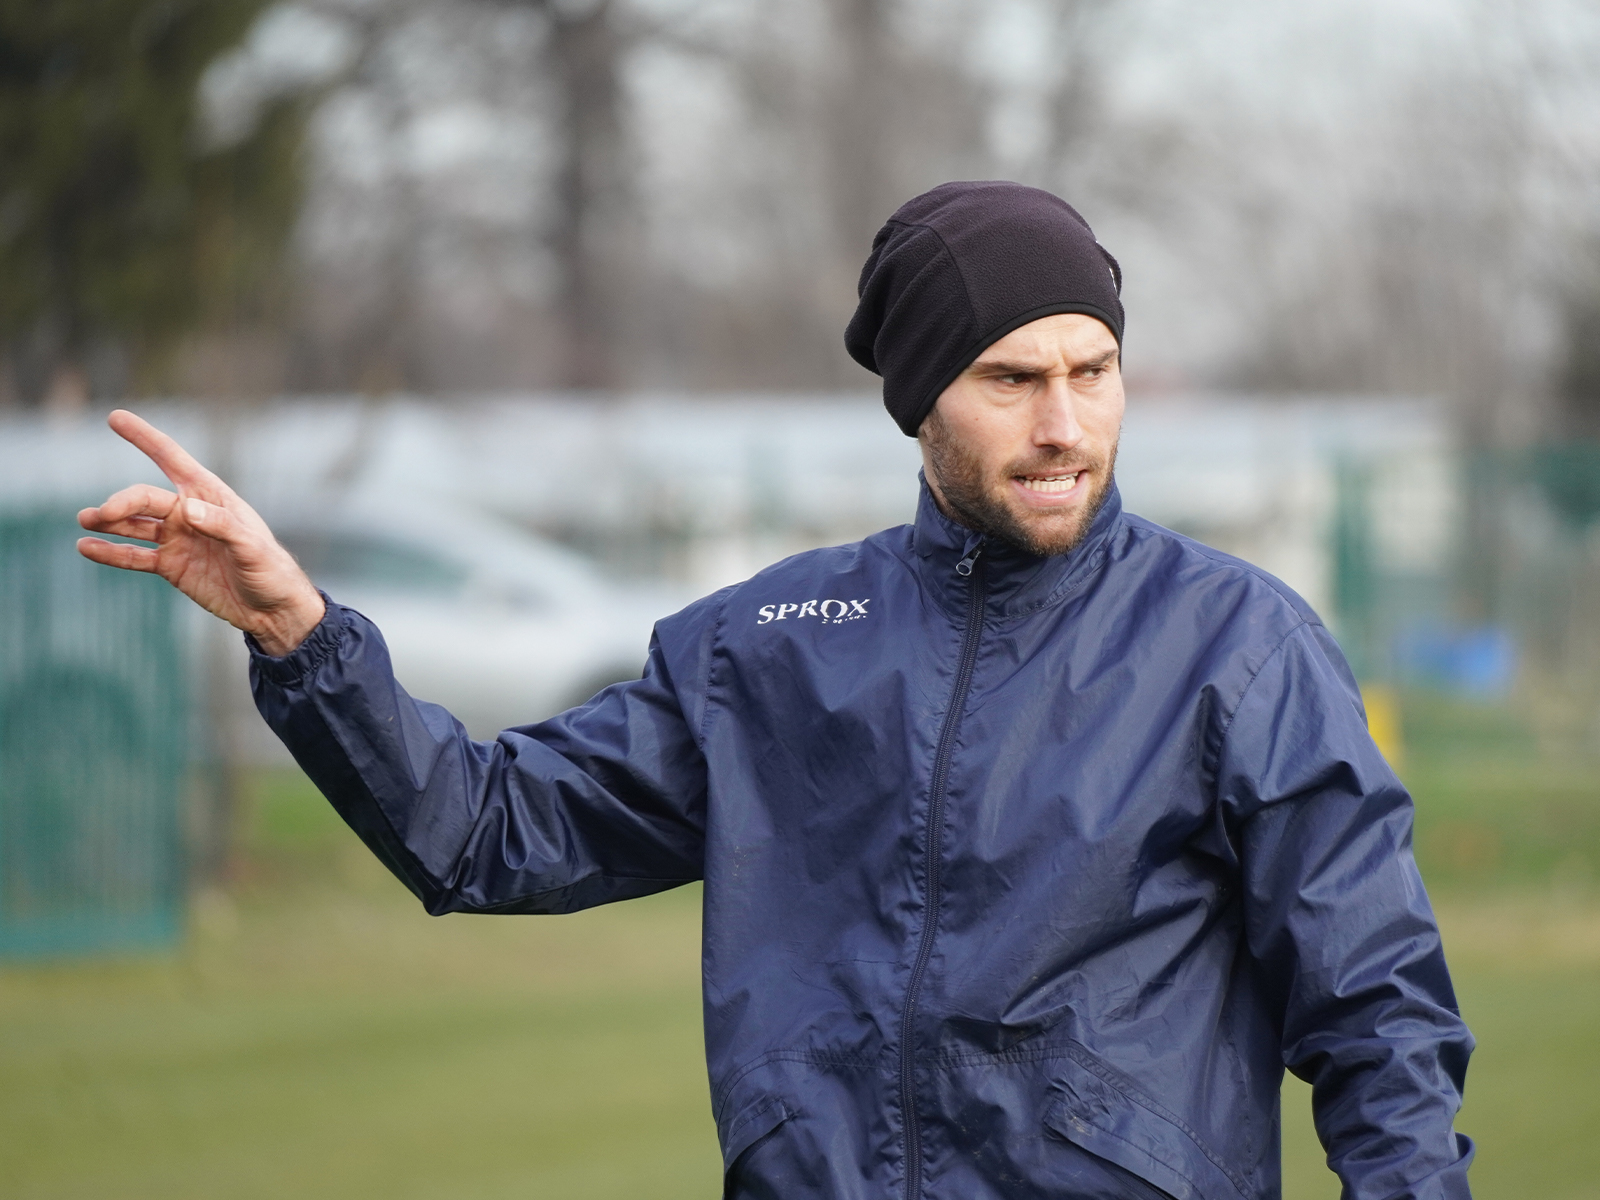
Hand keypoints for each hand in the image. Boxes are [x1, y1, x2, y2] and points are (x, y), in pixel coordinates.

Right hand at [77, 410, 325, 655]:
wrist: (272, 609)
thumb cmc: (271, 571)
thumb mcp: (253, 548)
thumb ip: (222, 527)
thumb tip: (185, 509)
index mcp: (211, 497)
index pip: (173, 460)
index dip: (145, 439)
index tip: (115, 417)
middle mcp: (190, 513)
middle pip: (145, 499)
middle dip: (121, 502)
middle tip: (99, 514)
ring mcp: (178, 539)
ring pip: (134, 524)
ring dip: (109, 522)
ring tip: (86, 521)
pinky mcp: (171, 566)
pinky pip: (134, 556)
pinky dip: (111, 552)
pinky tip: (86, 548)